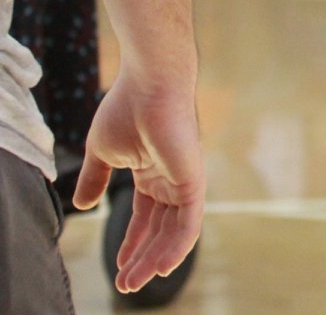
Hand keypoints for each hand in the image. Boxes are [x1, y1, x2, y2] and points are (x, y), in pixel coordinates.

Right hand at [74, 71, 203, 293]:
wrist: (147, 88)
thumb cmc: (125, 111)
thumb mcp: (102, 153)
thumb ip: (95, 179)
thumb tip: (83, 206)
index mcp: (152, 172)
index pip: (145, 216)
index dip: (133, 242)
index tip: (120, 267)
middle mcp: (172, 179)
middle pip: (159, 229)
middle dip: (142, 258)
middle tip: (125, 285)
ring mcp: (184, 181)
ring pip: (173, 232)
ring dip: (155, 259)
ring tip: (134, 284)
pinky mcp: (193, 181)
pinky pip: (189, 223)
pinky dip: (178, 247)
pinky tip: (162, 267)